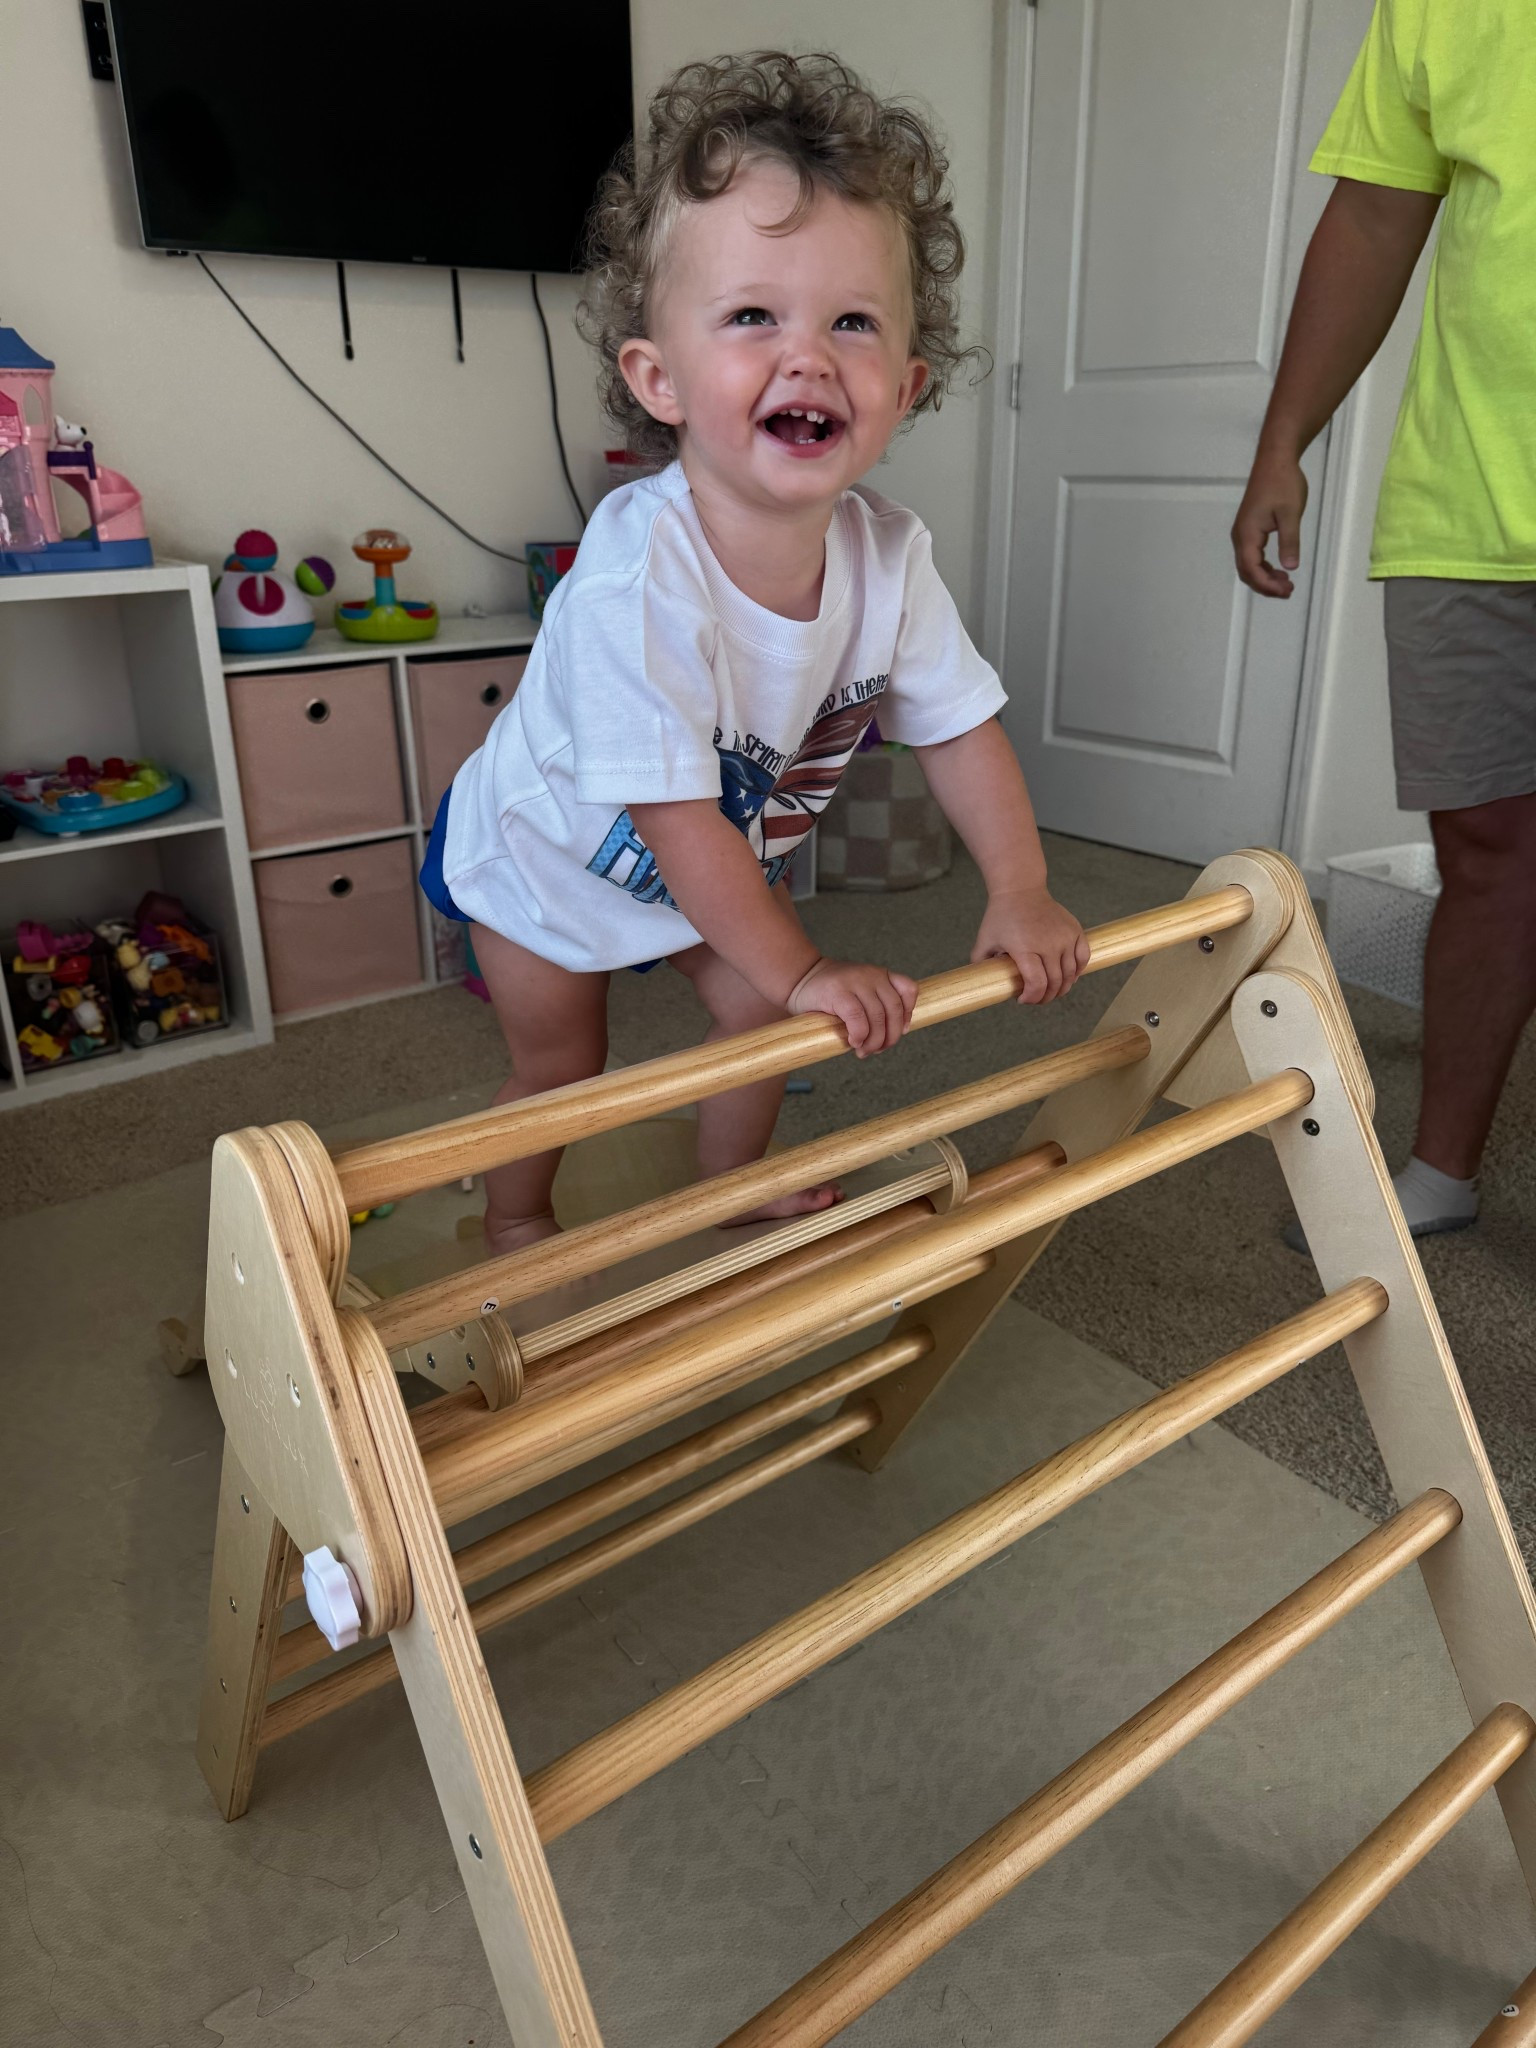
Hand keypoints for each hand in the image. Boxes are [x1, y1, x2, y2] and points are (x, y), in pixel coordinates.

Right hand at [787, 957, 917, 1056]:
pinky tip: (853, 1042)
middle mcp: (872, 975)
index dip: (908, 1014)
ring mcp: (855, 982)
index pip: (908, 990)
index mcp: (880, 975)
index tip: (902, 1031)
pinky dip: (859, 1035)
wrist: (799, 977)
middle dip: (890, 1036)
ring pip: (878, 1017)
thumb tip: (887, 1039)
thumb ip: (875, 1005)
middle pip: (894, 1010)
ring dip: (874, 1041)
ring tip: (863, 1051)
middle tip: (878, 1050)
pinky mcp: (839, 993)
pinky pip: (858, 1019)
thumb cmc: (830, 992)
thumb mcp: (859, 991)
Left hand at [973, 887, 1088, 1003]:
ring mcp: (1065, 937)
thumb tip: (981, 981)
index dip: (1032, 998)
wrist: (1021, 890)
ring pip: (1070, 974)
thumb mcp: (985, 939)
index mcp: (1025, 948)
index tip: (1023, 1000)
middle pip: (1055, 983)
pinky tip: (1068, 977)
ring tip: (1051, 991)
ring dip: (1062, 988)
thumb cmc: (1002, 916)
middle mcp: (1049, 944)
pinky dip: (1078, 971)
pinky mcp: (1075, 930)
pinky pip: (1083, 957)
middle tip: (1037, 999)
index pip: (1037, 984)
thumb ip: (980, 962)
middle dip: (1046, 997)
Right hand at [1232, 448, 1307, 597]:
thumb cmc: (1283, 483)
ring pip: (1248, 565)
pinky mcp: (1249, 529)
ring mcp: (1243, 533)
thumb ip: (1289, 541)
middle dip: (1265, 585)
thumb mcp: (1290, 514)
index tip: (1286, 590)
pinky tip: (1279, 568)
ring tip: (1286, 583)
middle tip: (1289, 590)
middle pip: (1246, 571)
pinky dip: (1264, 566)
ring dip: (1265, 577)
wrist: (1275, 460)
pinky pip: (1252, 555)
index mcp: (1247, 534)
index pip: (1251, 569)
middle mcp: (1240, 536)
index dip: (1267, 584)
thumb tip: (1290, 567)